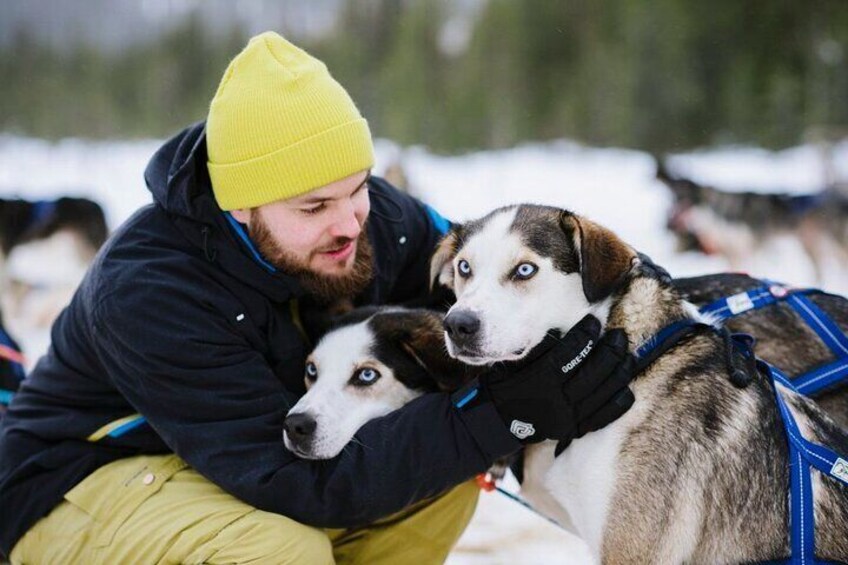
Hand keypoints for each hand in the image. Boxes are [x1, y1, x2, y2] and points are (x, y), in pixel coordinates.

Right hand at [481, 315, 635, 451]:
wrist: (496, 420)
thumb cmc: (504, 385)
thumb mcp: (514, 361)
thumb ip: (539, 347)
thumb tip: (563, 329)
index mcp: (541, 379)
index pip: (570, 352)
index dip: (585, 334)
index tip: (593, 321)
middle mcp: (557, 399)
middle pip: (593, 372)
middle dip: (610, 351)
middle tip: (619, 336)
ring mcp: (567, 417)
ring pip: (602, 393)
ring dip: (619, 373)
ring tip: (627, 357)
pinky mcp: (573, 429)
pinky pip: (603, 417)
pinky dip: (618, 403)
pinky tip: (626, 388)